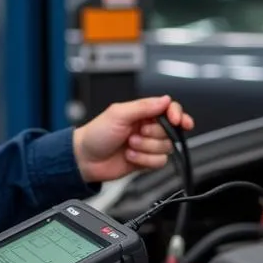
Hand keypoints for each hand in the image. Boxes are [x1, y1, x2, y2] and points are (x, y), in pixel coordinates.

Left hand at [73, 95, 193, 182]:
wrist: (86, 159)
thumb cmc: (96, 134)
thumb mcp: (118, 114)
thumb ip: (143, 106)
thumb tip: (165, 100)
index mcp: (142, 112)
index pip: (170, 109)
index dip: (177, 115)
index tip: (177, 121)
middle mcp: (148, 127)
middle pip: (170, 131)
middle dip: (153, 134)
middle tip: (136, 133)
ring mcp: (148, 145)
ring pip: (166, 148)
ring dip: (146, 148)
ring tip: (129, 145)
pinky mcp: (146, 160)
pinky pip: (160, 162)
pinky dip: (145, 160)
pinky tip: (130, 156)